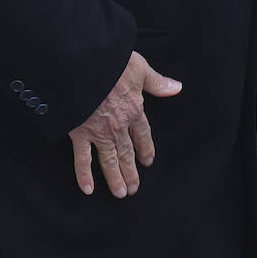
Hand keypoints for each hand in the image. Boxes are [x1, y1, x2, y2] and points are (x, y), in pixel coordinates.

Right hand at [69, 51, 180, 197]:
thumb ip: (157, 82)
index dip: (146, 148)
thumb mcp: (141, 69)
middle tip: (134, 188)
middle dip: (131, 171)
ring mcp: (99, 132)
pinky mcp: (80, 133)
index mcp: (134, 109)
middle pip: (127, 152)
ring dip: (115, 178)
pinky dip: (84, 175)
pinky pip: (82, 158)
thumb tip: (176, 87)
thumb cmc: (113, 64)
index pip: (143, 134)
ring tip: (120, 193)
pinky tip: (88, 189)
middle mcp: (118, 126)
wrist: (86, 65)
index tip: (147, 161)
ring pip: (109, 160)